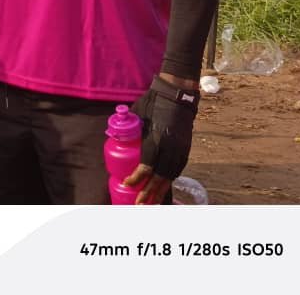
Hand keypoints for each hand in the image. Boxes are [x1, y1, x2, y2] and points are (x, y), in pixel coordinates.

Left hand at [123, 75, 199, 203]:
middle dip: (150, 192)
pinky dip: (170, 179)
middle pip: (160, 176)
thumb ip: (127, 127)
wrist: (177, 95)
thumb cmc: (153, 102)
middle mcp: (171, 147)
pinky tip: (163, 187)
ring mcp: (180, 149)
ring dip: (161, 190)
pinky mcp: (186, 148)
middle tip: (139, 204)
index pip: (147, 165)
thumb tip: (113, 136)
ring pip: (171, 175)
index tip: (127, 184)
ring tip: (152, 202)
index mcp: (157, 139)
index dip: (137, 177)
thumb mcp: (136, 114)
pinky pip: (178, 169)